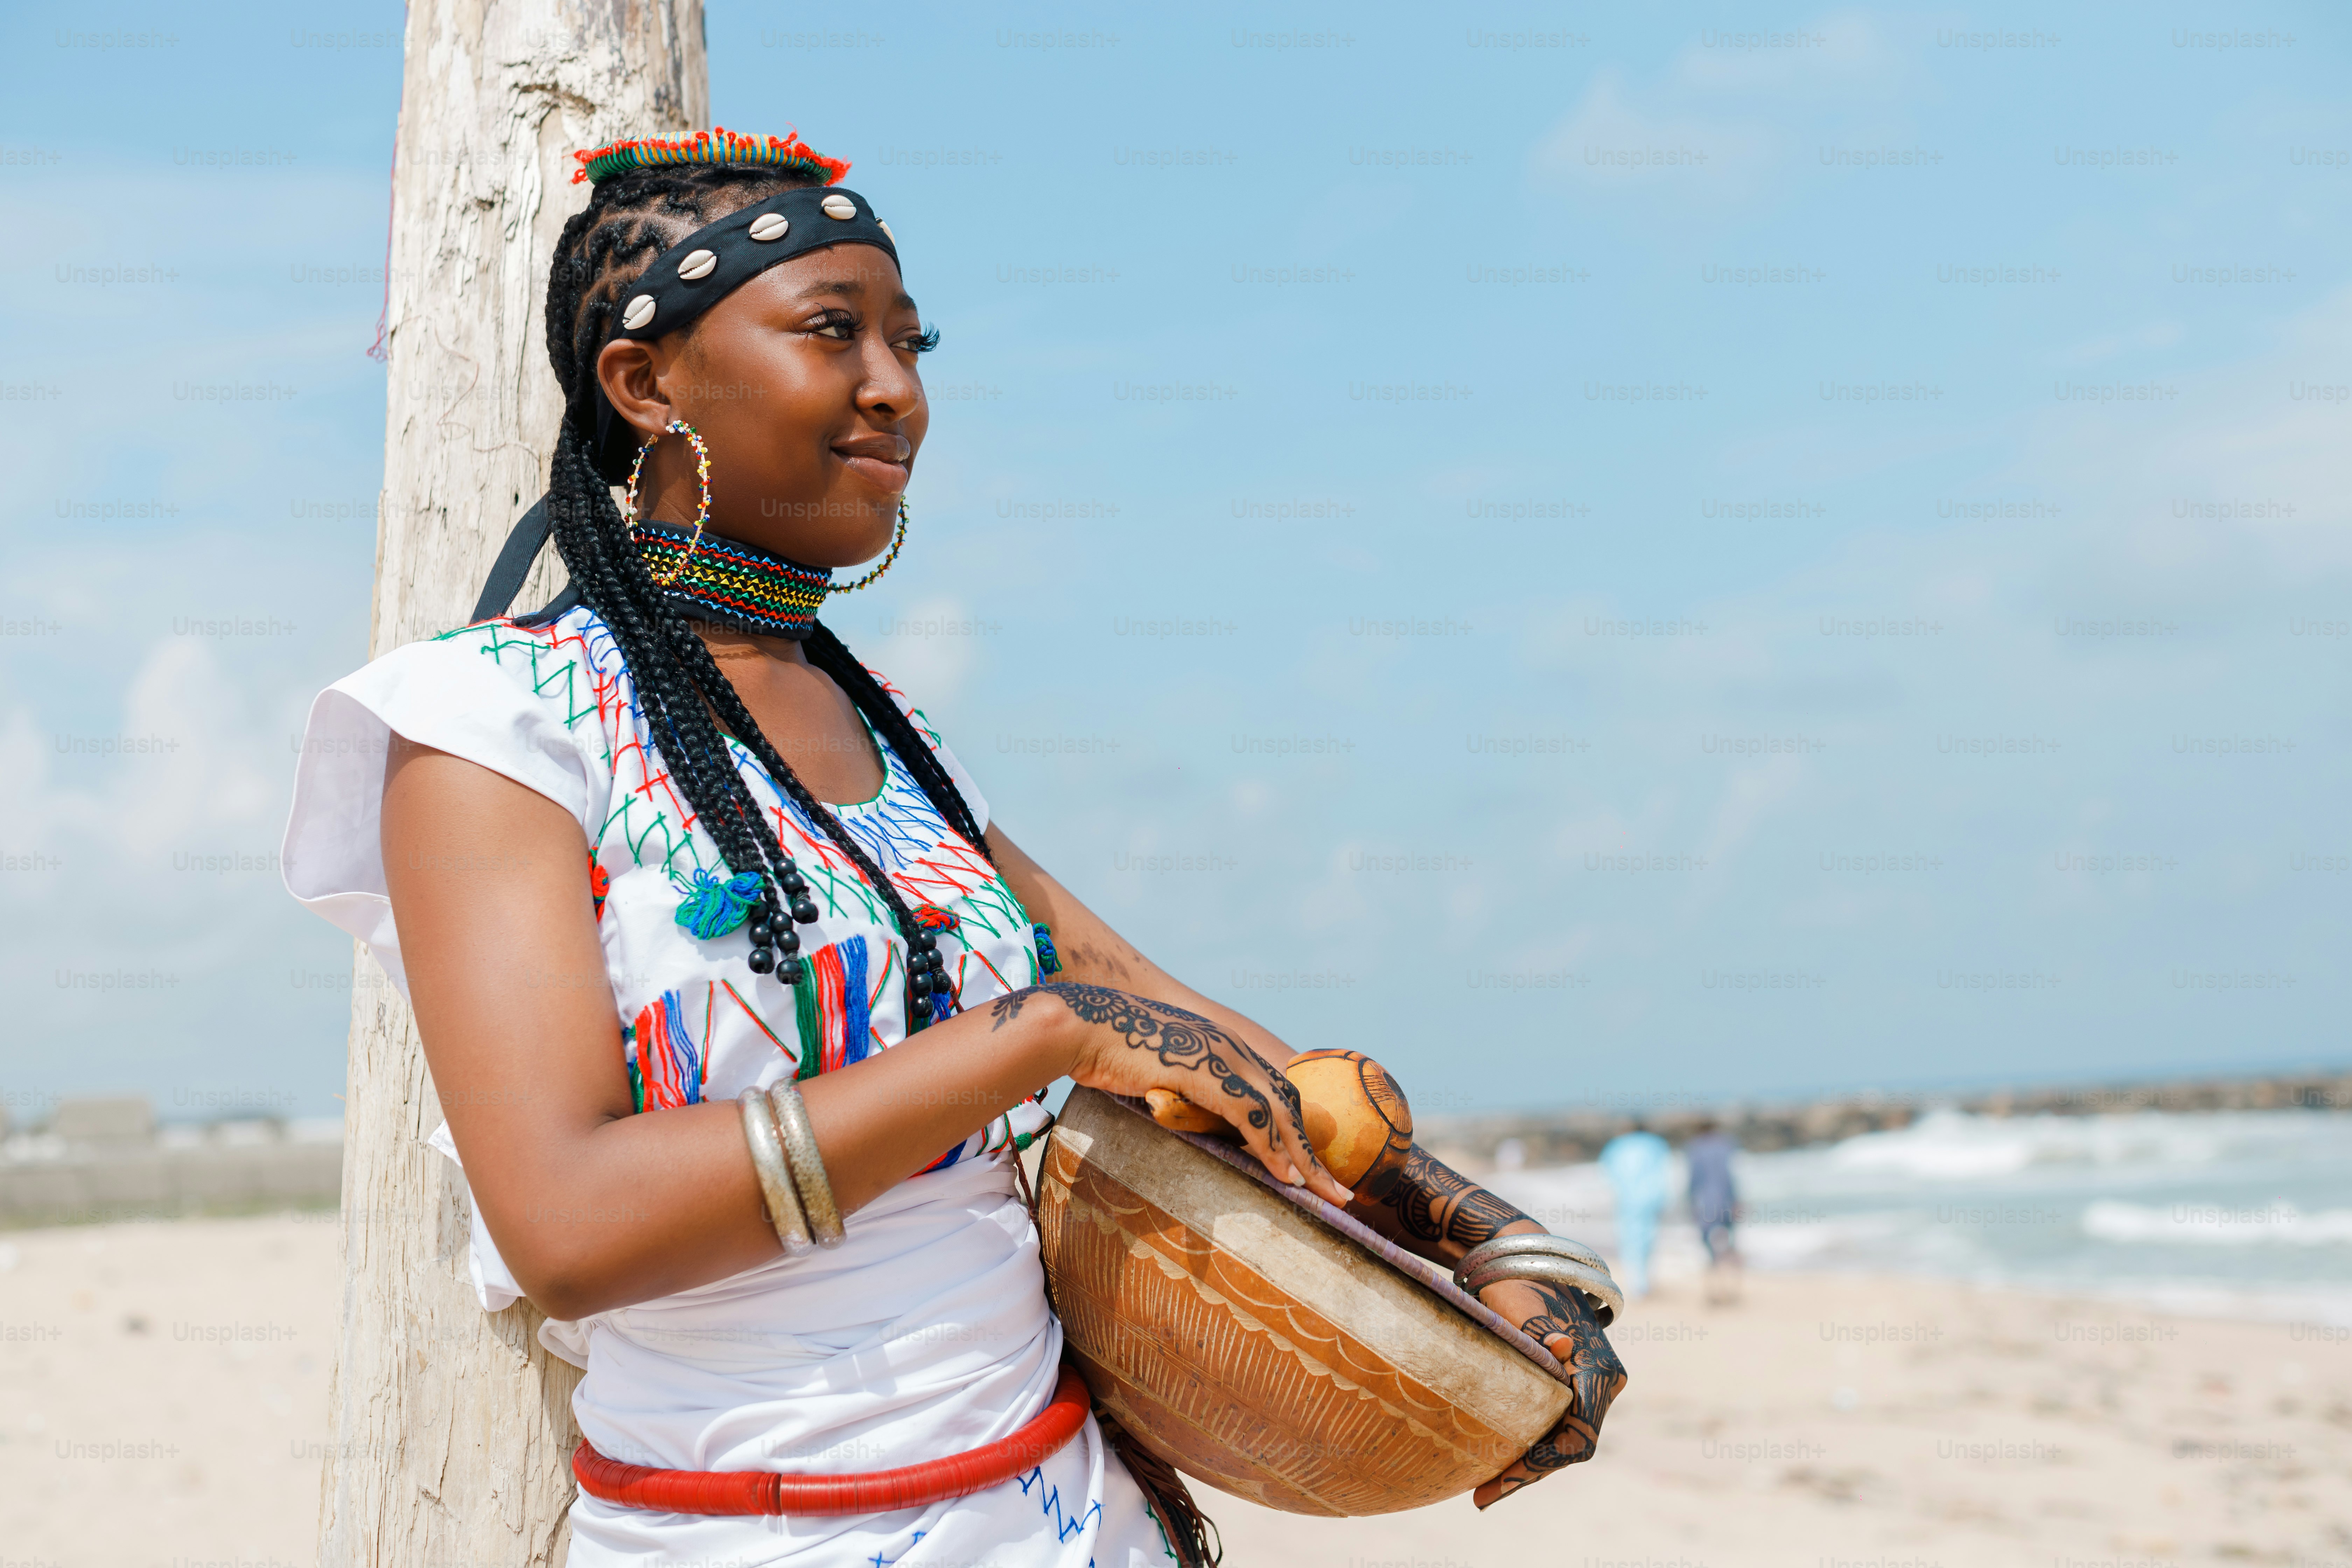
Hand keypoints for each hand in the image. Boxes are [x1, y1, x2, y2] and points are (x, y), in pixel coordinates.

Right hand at [988, 981, 1352, 1207]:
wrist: (1083, 1027)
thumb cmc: (1112, 1055)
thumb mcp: (1160, 1081)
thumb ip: (1185, 1099)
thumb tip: (1193, 1125)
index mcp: (1225, 1050)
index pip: (1276, 1095)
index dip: (1298, 1133)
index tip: (1313, 1170)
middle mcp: (1232, 1051)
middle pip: (1290, 1105)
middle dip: (1315, 1151)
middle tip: (1339, 1191)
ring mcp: (1221, 1059)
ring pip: (1280, 1113)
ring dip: (1305, 1157)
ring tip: (1324, 1193)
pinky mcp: (1206, 1072)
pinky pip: (1251, 1116)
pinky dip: (1272, 1147)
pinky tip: (1286, 1176)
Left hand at [1468, 1275, 1627, 1507]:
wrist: (1522, 1257)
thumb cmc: (1518, 1282)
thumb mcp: (1524, 1309)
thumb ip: (1540, 1336)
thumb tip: (1558, 1348)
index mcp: (1599, 1370)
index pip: (1579, 1439)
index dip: (1542, 1465)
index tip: (1502, 1481)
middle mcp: (1604, 1382)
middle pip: (1572, 1445)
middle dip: (1530, 1472)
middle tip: (1484, 1497)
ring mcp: (1591, 1383)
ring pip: (1565, 1437)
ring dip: (1531, 1462)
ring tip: (1486, 1489)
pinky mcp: (1574, 1382)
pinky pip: (1558, 1423)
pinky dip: (1533, 1442)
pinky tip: (1500, 1459)